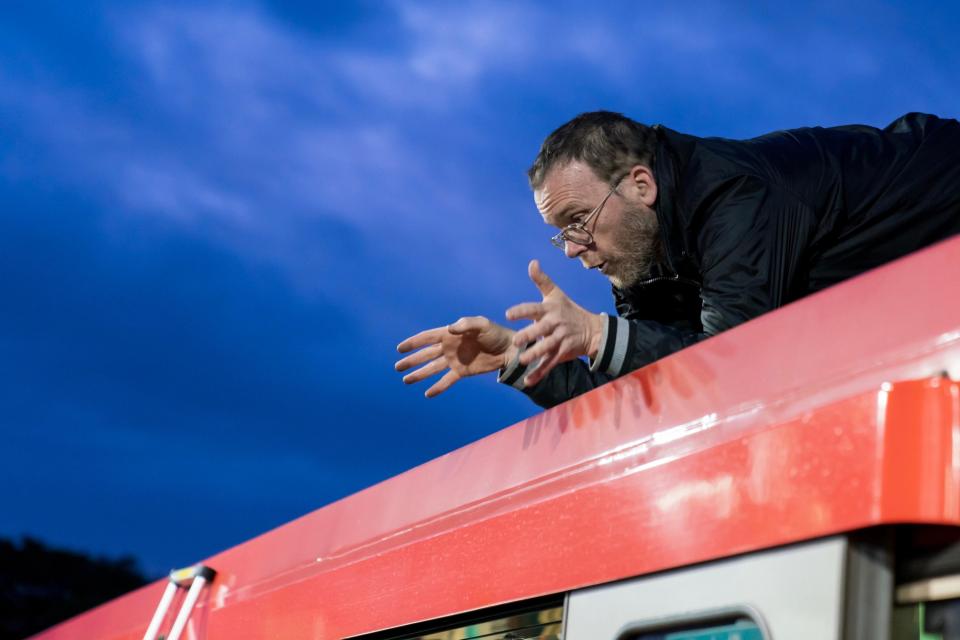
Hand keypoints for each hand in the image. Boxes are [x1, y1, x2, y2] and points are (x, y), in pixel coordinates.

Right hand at [396, 317, 517, 397]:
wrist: (509, 349)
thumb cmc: (495, 333)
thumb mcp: (482, 324)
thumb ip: (466, 325)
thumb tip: (449, 329)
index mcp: (450, 334)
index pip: (427, 338)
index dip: (413, 343)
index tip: (400, 349)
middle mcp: (449, 348)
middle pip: (425, 355)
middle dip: (411, 360)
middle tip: (397, 366)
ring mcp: (454, 360)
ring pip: (432, 368)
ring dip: (419, 374)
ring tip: (406, 380)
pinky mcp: (462, 372)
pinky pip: (447, 380)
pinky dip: (438, 387)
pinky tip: (427, 394)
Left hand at [505, 259, 604, 386]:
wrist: (593, 330)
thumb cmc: (568, 310)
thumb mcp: (556, 294)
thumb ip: (542, 280)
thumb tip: (532, 262)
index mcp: (550, 309)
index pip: (534, 309)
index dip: (521, 311)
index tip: (508, 314)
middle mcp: (555, 324)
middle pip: (540, 330)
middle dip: (529, 335)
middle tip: (516, 340)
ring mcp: (559, 340)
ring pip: (546, 348)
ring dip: (534, 355)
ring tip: (522, 360)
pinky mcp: (562, 353)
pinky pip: (549, 364)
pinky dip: (539, 374)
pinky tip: (528, 381)